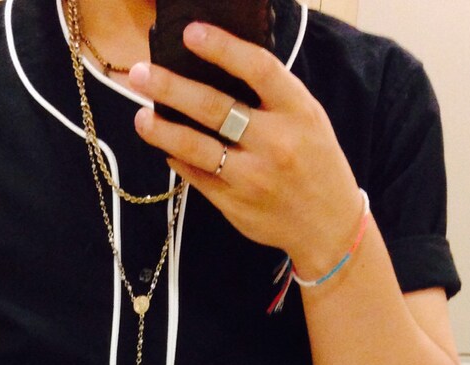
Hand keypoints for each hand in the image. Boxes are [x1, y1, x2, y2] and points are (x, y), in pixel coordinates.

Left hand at [130, 24, 363, 278]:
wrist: (329, 225)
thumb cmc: (315, 162)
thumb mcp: (307, 119)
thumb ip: (271, 96)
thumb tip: (215, 72)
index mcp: (298, 111)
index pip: (257, 68)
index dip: (222, 47)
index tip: (190, 32)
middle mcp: (275, 143)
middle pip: (215, 108)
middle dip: (171, 88)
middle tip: (140, 74)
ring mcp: (253, 177)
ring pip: (198, 148)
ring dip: (163, 131)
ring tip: (141, 117)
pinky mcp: (235, 205)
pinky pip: (197, 177)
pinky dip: (179, 161)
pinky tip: (167, 149)